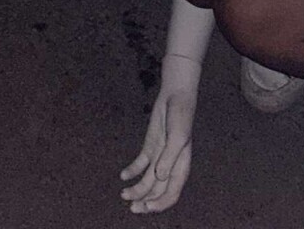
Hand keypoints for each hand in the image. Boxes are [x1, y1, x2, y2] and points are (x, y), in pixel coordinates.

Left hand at [120, 54, 200, 213]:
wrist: (174, 96)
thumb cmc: (180, 116)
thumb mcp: (177, 136)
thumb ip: (169, 157)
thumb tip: (159, 178)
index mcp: (180, 167)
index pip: (172, 194)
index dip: (160, 204)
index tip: (147, 206)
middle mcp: (170, 166)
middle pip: (157, 191)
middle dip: (145, 201)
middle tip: (132, 208)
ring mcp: (159, 157)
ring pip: (147, 181)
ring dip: (136, 189)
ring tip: (123, 195)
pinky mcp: (150, 147)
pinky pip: (140, 164)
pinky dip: (132, 171)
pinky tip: (123, 175)